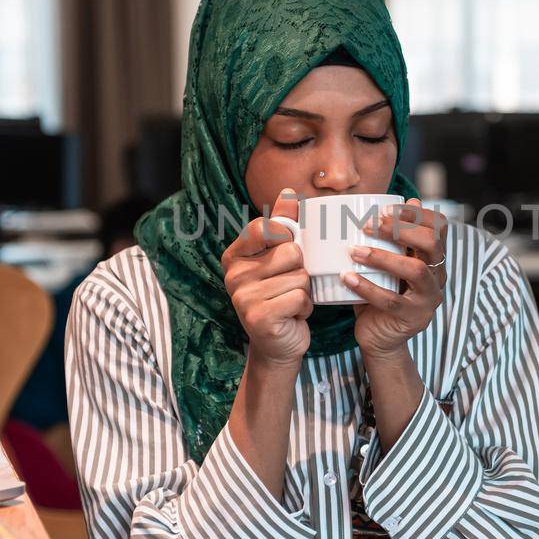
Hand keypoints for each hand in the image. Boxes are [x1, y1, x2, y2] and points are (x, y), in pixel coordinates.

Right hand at [222, 189, 312, 366]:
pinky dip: (304, 308)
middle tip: (288, 287)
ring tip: (290, 303)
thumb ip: (283, 225)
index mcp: (235, 256)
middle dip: (301, 271)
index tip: (283, 256)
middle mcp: (234, 275)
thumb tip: (289, 193)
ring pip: (300, 276)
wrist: (278, 345)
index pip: (266, 226)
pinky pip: (300, 297)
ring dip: (304, 292)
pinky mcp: (259, 317)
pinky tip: (292, 316)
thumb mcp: (279, 258)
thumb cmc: (280, 296)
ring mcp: (243, 297)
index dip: (286, 238)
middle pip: (292, 252)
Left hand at [341, 198, 446, 358]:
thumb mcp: (386, 264)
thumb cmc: (381, 293)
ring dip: (383, 256)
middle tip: (369, 225)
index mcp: (433, 258)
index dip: (416, 214)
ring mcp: (428, 299)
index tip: (385, 210)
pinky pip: (391, 300)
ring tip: (354, 251)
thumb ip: (393, 238)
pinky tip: (347, 277)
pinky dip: (367, 287)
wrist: (380, 338)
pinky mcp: (413, 318)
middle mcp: (437, 276)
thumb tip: (405, 201)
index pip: (439, 227)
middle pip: (432, 243)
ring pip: (416, 270)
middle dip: (400, 229)